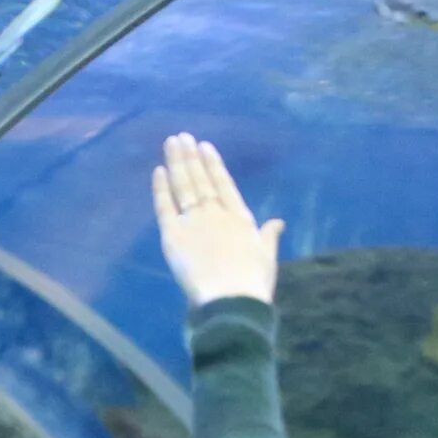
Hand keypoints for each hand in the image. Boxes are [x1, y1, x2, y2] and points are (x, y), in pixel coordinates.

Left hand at [151, 134, 282, 306]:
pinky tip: (158, 170)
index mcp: (239, 217)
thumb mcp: (267, 256)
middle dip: (191, 157)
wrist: (231, 299)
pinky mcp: (173, 235)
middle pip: (200, 180)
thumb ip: (269, 235)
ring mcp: (193, 222)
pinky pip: (166, 207)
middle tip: (181, 137)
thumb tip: (278, 222)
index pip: (224, 184)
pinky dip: (161, 188)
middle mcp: (215, 213)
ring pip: (183, 186)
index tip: (205, 146)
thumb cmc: (252, 282)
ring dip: (177, 163)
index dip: (213, 164)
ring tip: (171, 143)